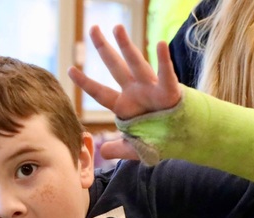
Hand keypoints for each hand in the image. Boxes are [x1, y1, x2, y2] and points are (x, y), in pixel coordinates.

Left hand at [68, 25, 182, 159]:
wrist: (184, 139)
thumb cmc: (159, 138)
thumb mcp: (135, 148)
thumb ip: (118, 149)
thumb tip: (103, 153)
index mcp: (124, 106)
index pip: (100, 93)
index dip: (86, 82)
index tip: (70, 70)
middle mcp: (135, 92)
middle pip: (115, 67)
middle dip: (103, 48)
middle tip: (93, 28)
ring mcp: (152, 89)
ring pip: (137, 64)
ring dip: (127, 46)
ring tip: (117, 27)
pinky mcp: (170, 92)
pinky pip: (166, 75)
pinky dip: (164, 61)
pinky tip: (160, 44)